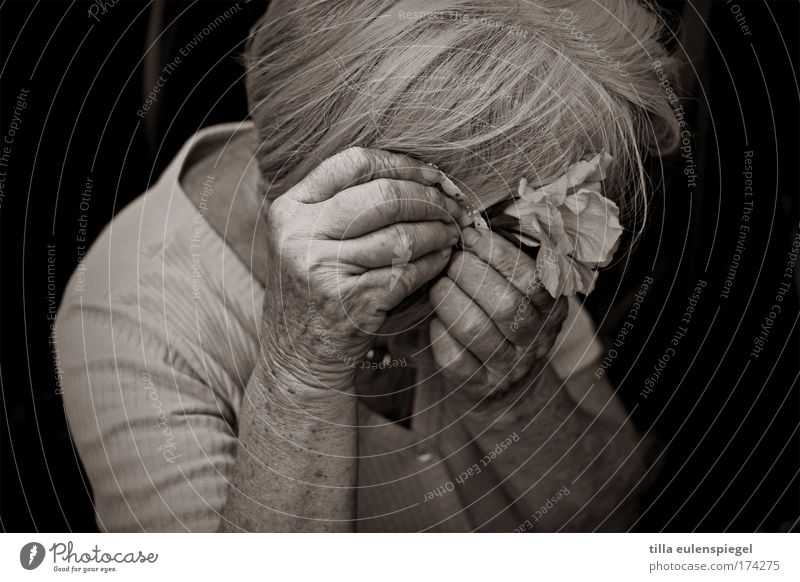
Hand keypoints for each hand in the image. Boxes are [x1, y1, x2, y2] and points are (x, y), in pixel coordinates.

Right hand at [261, 147, 464, 390]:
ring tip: (452, 233)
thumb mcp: (308, 240)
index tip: (433, 174)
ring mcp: (323, 268)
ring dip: (438, 231)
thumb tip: (418, 175)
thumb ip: (342, 204)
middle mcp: (300, 233)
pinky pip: (407, 270)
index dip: (402, 163)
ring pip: (401, 234)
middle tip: (453, 207)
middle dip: (429, 199)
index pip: (354, 163)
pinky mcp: (349, 300)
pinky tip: (443, 259)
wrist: (296, 358)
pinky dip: (433, 262)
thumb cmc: (313, 292)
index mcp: (290, 207)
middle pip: (384, 196)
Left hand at [429, 227, 567, 401]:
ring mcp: (506, 367)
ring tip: (439, 284)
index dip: (499, 254)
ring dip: (450, 300)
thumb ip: (511, 262)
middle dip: (470, 274)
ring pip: (476, 330)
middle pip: (505, 305)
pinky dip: (440, 333)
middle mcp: (534, 341)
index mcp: (551, 309)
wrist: (507, 388)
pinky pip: (454, 359)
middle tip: (451, 260)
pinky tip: (437, 318)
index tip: (472, 236)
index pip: (532, 279)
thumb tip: (475, 222)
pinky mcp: (477, 386)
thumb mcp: (524, 292)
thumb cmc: (508, 321)